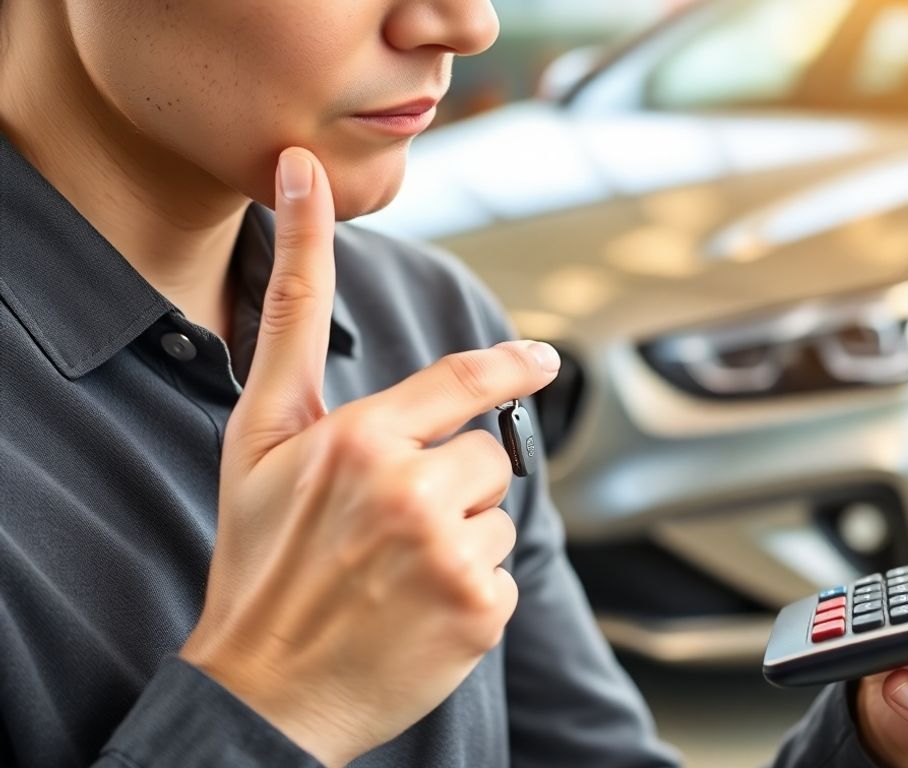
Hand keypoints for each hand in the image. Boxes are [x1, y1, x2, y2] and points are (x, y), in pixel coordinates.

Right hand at [179, 148, 561, 765]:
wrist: (261, 690)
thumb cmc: (258, 558)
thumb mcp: (257, 438)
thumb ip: (290, 322)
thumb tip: (301, 184)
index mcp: (359, 440)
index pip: (464, 382)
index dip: (512, 366)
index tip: (543, 359)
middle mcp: (409, 491)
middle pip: (488, 457)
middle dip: (452, 485)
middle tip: (384, 531)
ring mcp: (448, 555)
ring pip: (498, 516)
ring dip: (463, 540)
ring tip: (395, 575)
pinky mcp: (480, 612)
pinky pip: (506, 574)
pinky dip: (472, 592)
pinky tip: (416, 613)